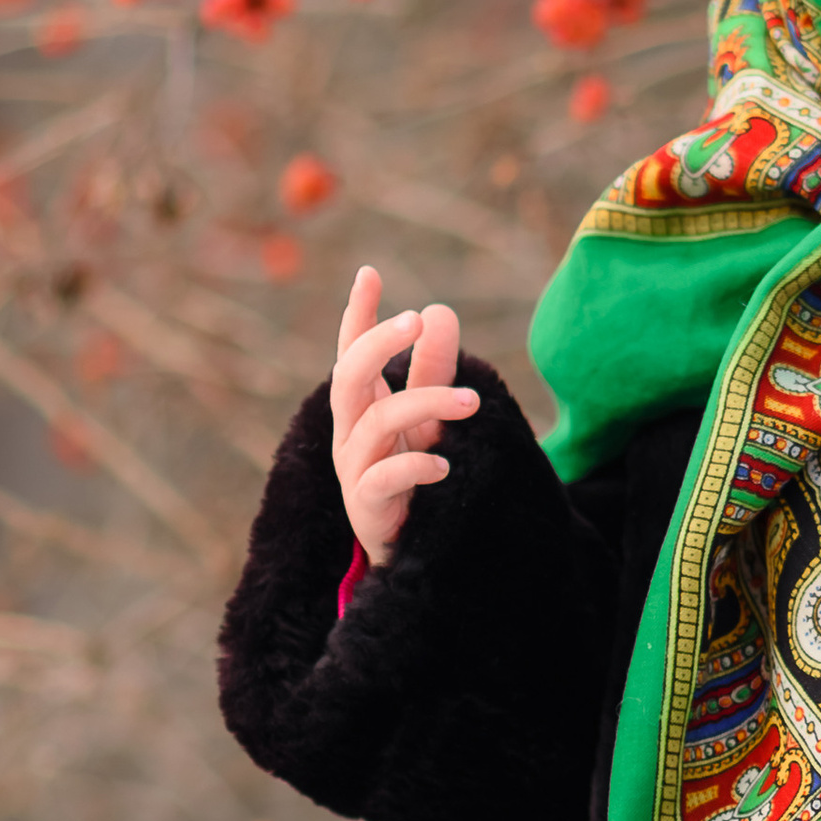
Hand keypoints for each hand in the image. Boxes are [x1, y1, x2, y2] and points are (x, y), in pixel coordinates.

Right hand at [331, 264, 478, 565]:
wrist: (407, 549)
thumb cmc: (413, 477)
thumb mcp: (429, 419)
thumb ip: (433, 369)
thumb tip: (440, 310)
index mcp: (362, 407)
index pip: (352, 353)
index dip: (358, 315)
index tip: (369, 272)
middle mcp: (351, 433)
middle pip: (348, 377)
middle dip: (377, 344)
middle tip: (415, 318)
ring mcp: (354, 469)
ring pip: (376, 423)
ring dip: (425, 403)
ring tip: (472, 402)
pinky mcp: (367, 506)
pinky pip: (382, 479)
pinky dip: (415, 467)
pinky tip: (445, 465)